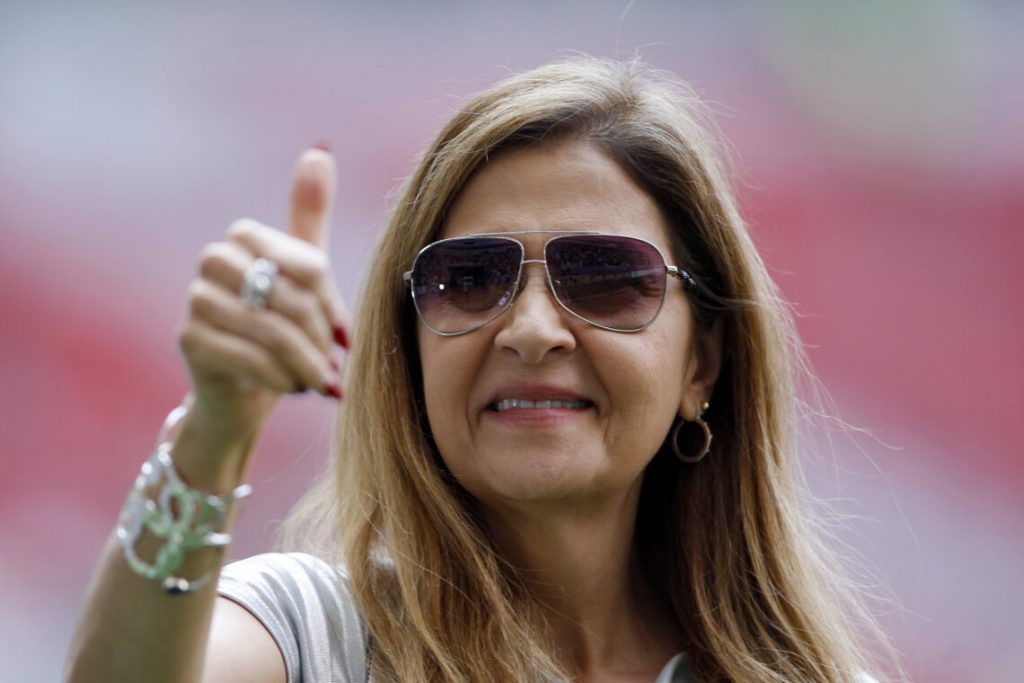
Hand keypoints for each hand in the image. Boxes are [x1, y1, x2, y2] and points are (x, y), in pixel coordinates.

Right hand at [173, 147, 349, 484]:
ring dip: (304, 363)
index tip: (344, 337)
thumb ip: (309, 215)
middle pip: (290, 298)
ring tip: (317, 381)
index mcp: (245, 237)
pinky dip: (282, 378)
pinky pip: (251, 357)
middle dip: (318, 339)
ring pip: (272, 330)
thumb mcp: (302, 275)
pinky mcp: (189, 339)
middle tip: (331, 365)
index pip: (309, 266)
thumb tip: (320, 148)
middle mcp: (213, 259)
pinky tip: (293, 388)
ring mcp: (196, 298)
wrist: (243, 392)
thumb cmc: (279, 327)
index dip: (331, 307)